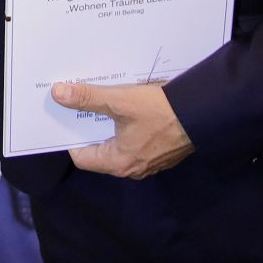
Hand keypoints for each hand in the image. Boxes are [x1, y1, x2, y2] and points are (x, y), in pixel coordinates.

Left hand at [53, 81, 193, 179]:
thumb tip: (58, 94)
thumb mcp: (120, 101)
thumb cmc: (161, 111)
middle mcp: (132, 168)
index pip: (81, 157)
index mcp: (119, 163)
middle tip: (76, 105)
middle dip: (87, 127)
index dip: (68, 136)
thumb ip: (87, 98)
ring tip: (96, 102)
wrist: (204, 112)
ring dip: (106, 124)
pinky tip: (122, 106)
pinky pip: (133, 140)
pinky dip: (124, 126)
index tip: (63, 117)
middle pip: (99, 149)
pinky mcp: (160, 151)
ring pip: (117, 143)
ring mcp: (148, 161)